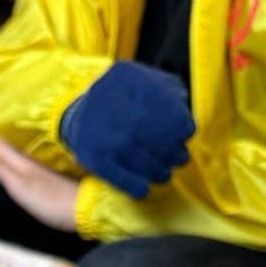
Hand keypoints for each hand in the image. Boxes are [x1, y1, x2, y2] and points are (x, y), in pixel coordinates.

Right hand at [0, 130, 79, 230]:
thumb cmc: (49, 201)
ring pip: (4, 151)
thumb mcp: (19, 184)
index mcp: (17, 160)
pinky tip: (1, 165)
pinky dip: (0, 159)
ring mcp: (31, 168)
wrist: (80, 209)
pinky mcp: (37, 178)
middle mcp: (23, 160)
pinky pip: (12, 162)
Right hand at [60, 61, 194, 199]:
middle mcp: (110, 101)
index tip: (186, 136)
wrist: (79, 118)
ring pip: (137, 156)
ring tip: (164, 174)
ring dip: (157, 170)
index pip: (163, 103)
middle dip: (171, 149)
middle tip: (179, 159)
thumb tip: (185, 114)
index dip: (180, 123)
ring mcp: (100, 131)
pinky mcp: (92, 156)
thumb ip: (169, 90)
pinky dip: (133, 185)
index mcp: (127, 77)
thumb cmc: (123, 101)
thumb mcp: (142, 80)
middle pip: (151, 131)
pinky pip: (116, 176)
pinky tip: (144, 189)